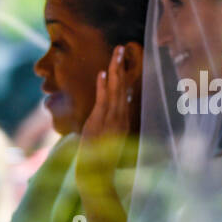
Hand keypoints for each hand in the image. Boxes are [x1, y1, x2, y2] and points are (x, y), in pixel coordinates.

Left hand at [77, 46, 133, 184]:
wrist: (96, 174)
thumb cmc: (100, 158)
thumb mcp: (108, 137)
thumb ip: (111, 123)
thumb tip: (112, 111)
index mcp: (123, 119)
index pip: (124, 92)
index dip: (124, 74)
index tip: (124, 58)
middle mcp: (121, 117)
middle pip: (122, 86)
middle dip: (121, 66)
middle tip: (121, 47)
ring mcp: (112, 119)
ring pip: (116, 90)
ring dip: (115, 70)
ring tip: (116, 53)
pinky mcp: (101, 123)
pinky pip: (103, 101)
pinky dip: (103, 87)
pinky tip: (104, 73)